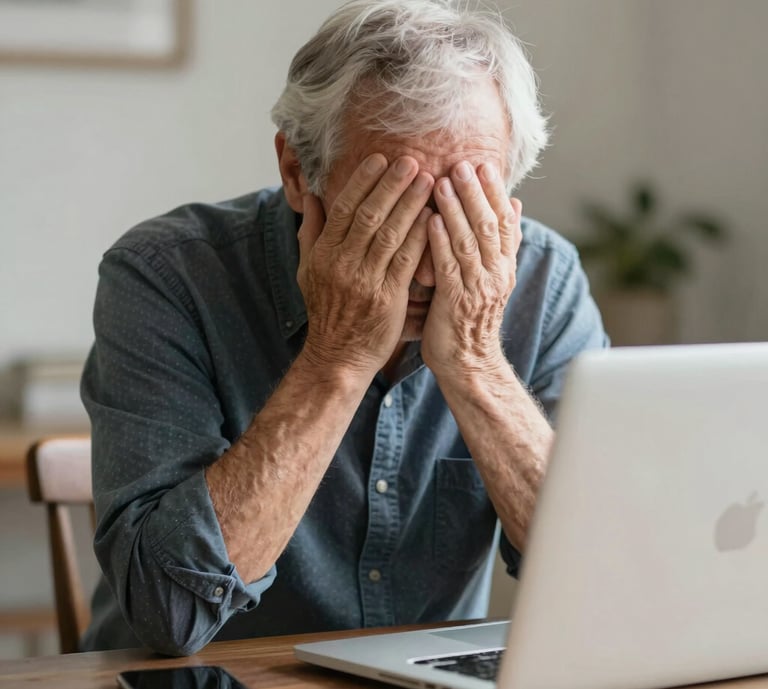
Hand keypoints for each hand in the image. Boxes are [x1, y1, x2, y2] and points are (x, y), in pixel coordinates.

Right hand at [297, 154, 434, 379]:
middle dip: (391, 185)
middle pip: (368, 215)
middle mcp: (342, 264)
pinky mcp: (387, 299)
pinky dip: (419, 238)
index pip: (343, 208)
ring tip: (428, 180)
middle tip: (411, 160)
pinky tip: (433, 219)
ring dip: (410, 205)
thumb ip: (312, 231)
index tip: (380, 158)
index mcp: (324, 253)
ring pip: (389, 234)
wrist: (337, 357)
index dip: (363, 181)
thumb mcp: (307, 270)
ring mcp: (365, 281)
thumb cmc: (326, 311)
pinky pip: (405, 262)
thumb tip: (311, 195)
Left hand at [421, 161, 521, 377]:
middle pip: (488, 226)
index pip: (504, 221)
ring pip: (469, 243)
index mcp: (505, 266)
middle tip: (462, 164)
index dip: (494, 192)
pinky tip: (430, 222)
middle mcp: (496, 275)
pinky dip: (440, 243)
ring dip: (455, 210)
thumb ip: (502, 242)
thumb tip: (515, 204)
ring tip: (442, 182)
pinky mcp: (455, 303)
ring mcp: (477, 289)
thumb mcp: (495, 278)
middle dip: (475, 193)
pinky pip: (449, 269)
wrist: (469, 363)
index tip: (483, 165)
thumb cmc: (473, 317)